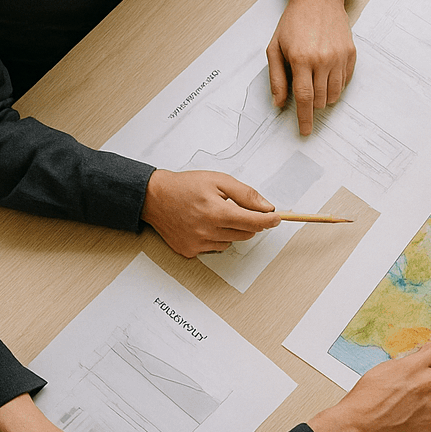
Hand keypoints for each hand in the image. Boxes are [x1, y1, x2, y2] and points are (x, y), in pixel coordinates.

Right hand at [141, 169, 282, 256]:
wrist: (153, 197)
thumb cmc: (184, 186)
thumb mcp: (218, 180)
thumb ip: (245, 194)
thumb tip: (266, 207)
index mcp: (216, 212)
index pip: (254, 222)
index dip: (269, 221)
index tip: (277, 218)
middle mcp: (207, 231)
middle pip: (246, 234)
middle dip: (248, 222)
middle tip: (236, 208)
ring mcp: (198, 243)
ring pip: (232, 242)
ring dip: (231, 230)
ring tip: (214, 214)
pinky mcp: (190, 251)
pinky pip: (215, 247)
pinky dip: (216, 237)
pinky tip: (203, 224)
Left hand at [267, 0, 355, 135]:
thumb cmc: (294, 22)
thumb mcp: (275, 47)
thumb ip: (277, 77)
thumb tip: (279, 103)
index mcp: (301, 59)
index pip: (304, 98)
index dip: (304, 118)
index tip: (305, 131)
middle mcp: (323, 60)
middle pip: (320, 100)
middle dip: (312, 104)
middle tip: (305, 88)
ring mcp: (339, 57)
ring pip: (334, 94)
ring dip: (324, 96)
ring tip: (315, 80)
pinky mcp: (351, 55)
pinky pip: (344, 82)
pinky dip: (335, 85)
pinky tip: (327, 72)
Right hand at [308, 333, 430, 431]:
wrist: (358, 425)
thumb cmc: (365, 398)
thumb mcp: (383, 370)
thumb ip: (406, 365)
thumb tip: (418, 363)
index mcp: (413, 367)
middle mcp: (425, 383)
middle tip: (423, 386)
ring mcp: (429, 404)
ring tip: (414, 404)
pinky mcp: (429, 423)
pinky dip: (429, 416)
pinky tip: (413, 417)